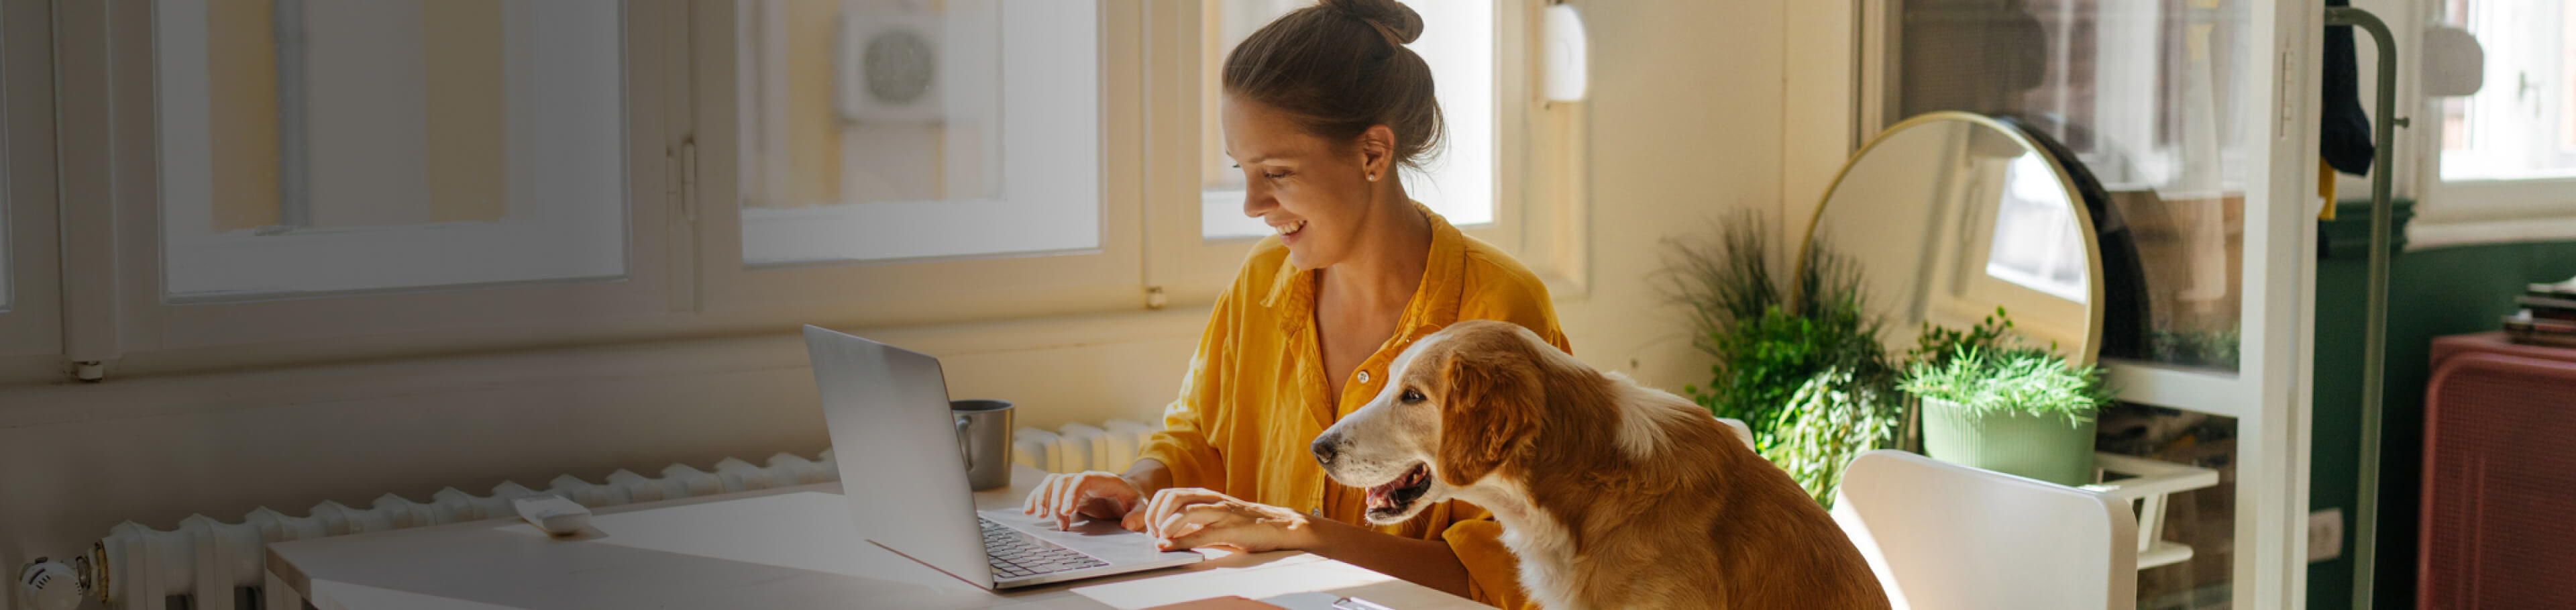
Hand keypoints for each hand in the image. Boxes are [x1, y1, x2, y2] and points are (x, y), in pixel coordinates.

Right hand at [1020, 471, 1143, 530]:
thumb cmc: (1132, 498)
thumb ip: (1137, 514)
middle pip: (1062, 480)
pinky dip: (1036, 498)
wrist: (1127, 492)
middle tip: (1052, 518)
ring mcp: (1073, 485)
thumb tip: (1127, 525)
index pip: (1082, 480)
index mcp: (1102, 479)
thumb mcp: (1141, 505)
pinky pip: (1048, 490)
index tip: (1067, 510)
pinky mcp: (1066, 493)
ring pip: (1051, 483)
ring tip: (1037, 516)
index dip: (1072, 493)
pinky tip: (1029, 511)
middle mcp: (1084, 479)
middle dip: (1054, 498)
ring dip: (1041, 497)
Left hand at [1134, 487, 1317, 552]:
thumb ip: (1192, 521)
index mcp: (1203, 495)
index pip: (1166, 494)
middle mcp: (1210, 499)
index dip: (1150, 510)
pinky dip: (1180, 541)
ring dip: (1165, 527)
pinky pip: (1200, 533)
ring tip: (1160, 539)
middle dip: (1153, 517)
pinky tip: (1169, 547)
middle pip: (1170, 498)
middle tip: (1151, 535)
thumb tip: (1165, 534)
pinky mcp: (1231, 528)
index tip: (1146, 529)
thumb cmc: (1244, 522)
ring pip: (1183, 511)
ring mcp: (1220, 512)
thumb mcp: (1214, 517)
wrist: (1279, 525)